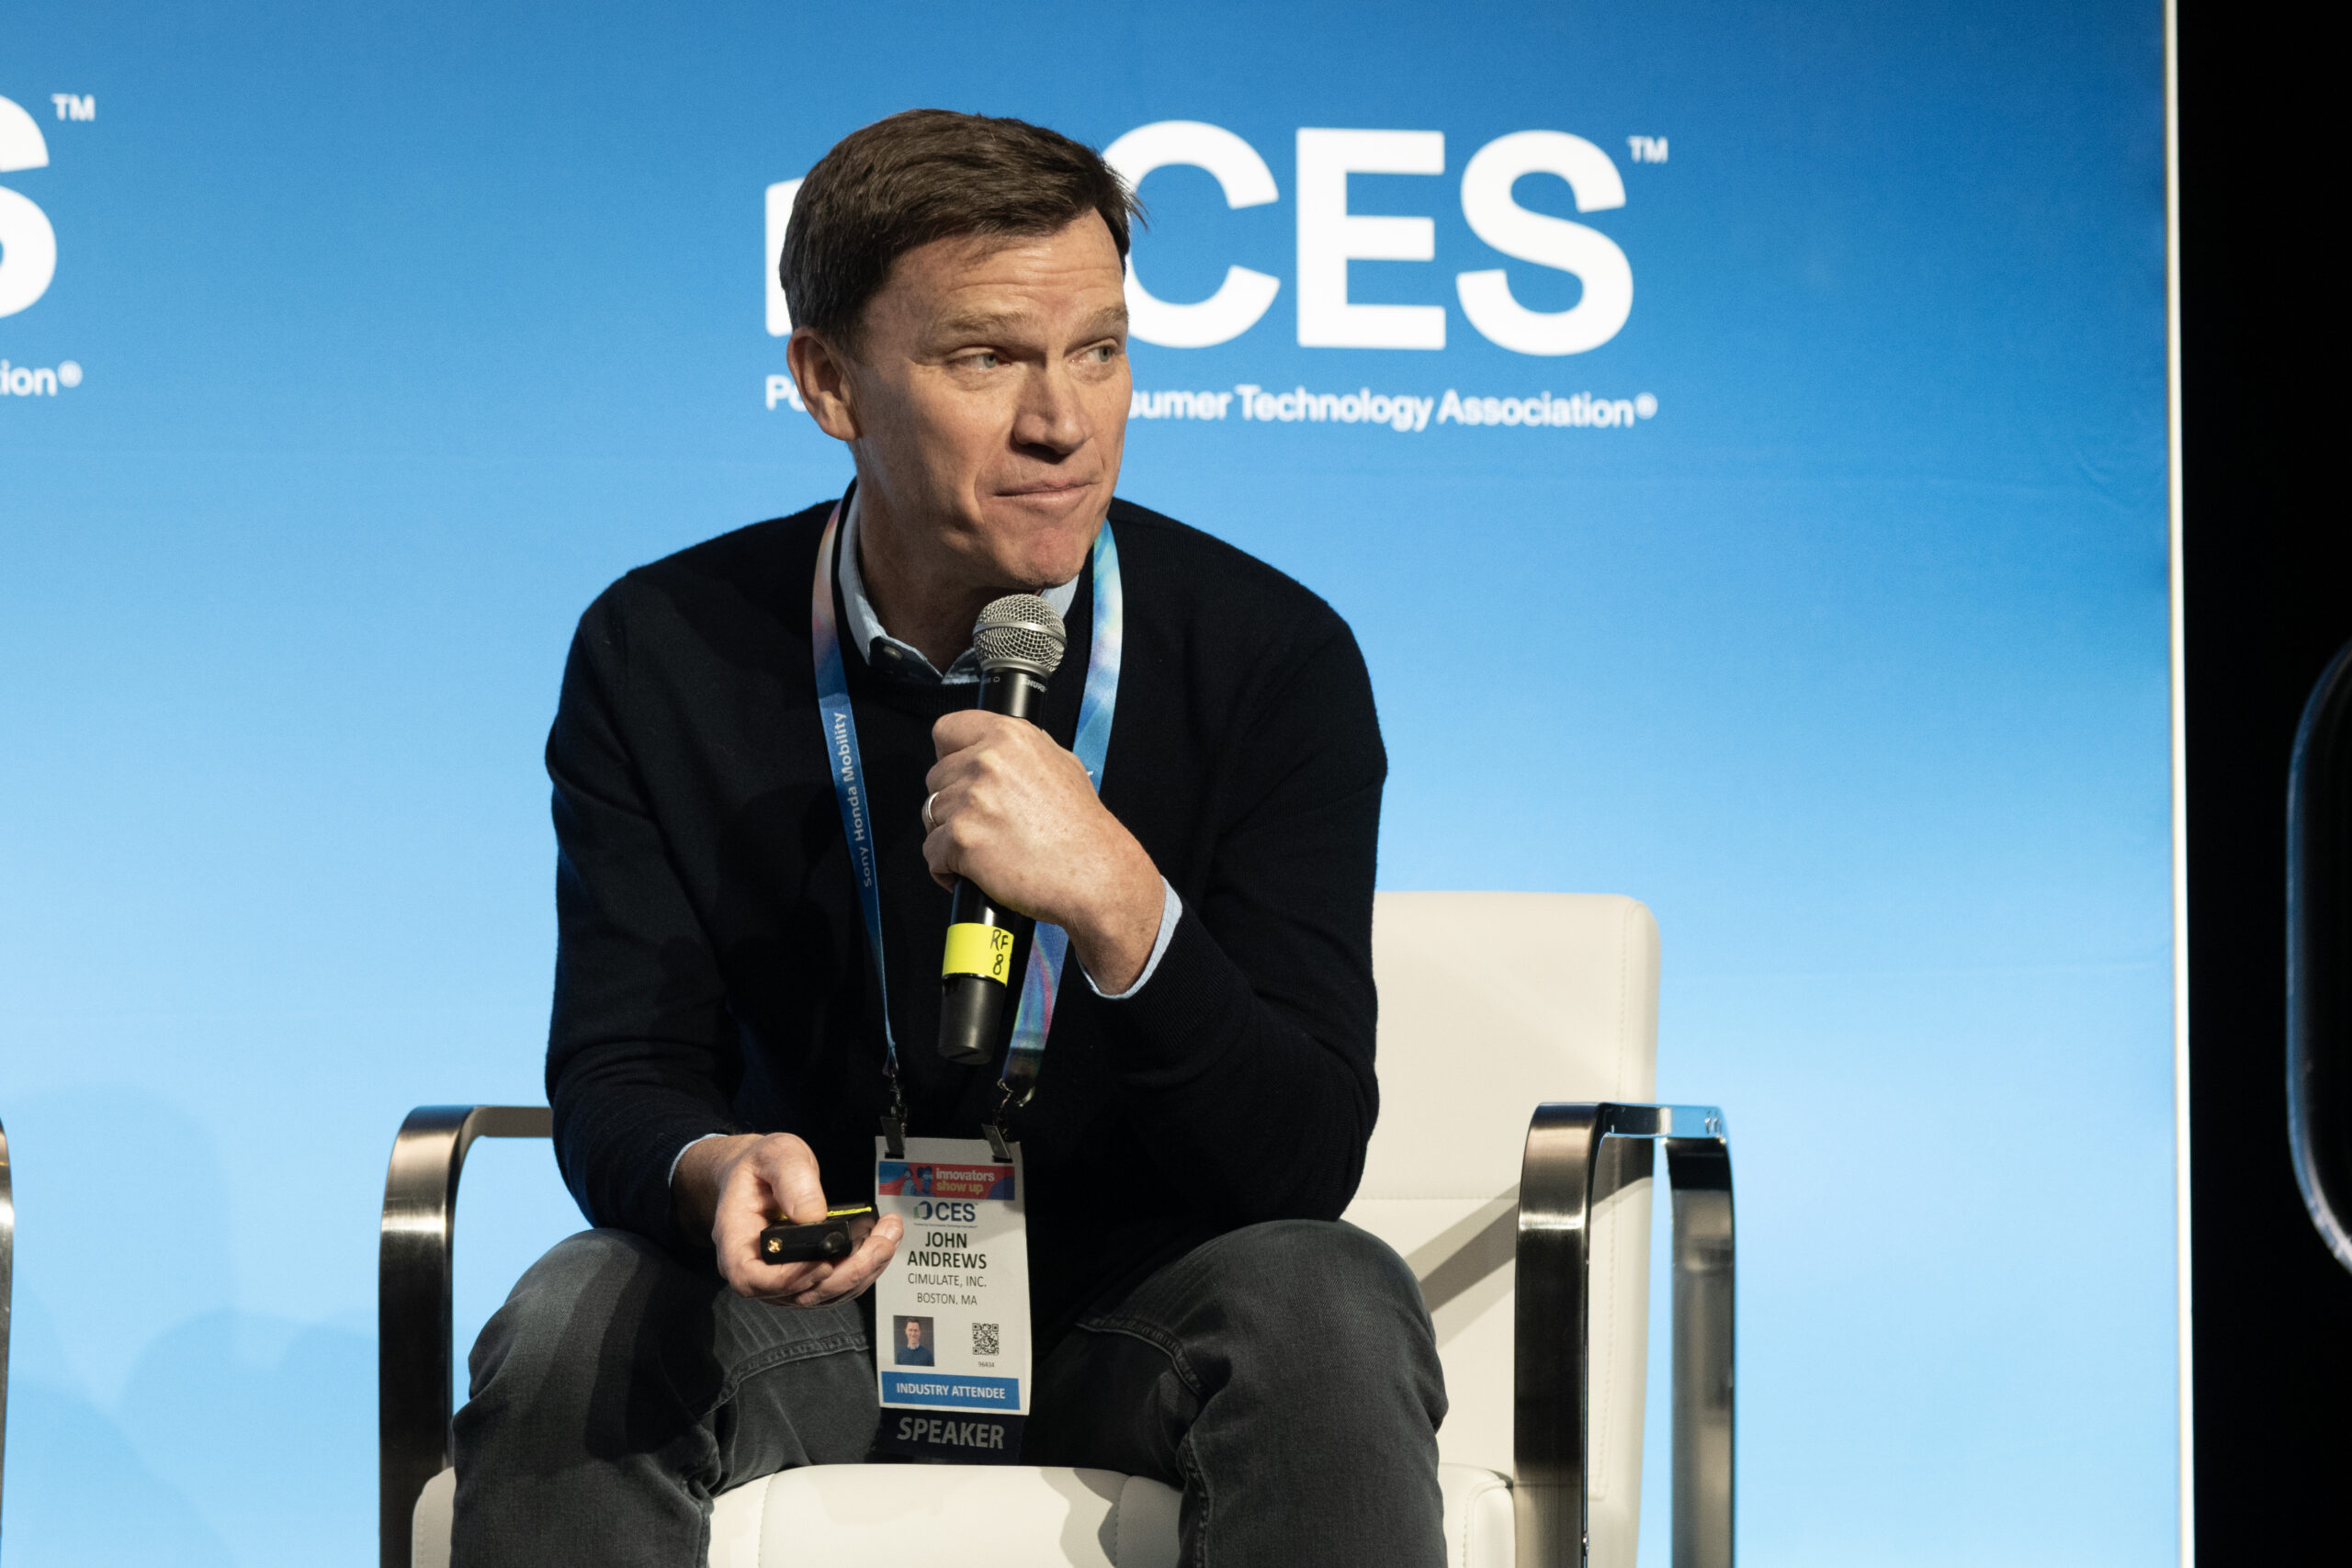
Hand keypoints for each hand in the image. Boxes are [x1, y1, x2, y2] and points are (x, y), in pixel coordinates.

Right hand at [673, 1133, 904, 1305]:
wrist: (761, 1175)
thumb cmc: (761, 1167)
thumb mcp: (775, 1155)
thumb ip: (792, 1178)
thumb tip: (812, 1214)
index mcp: (738, 1243)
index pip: (753, 1279)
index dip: (790, 1279)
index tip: (825, 1262)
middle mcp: (758, 1270)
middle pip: (800, 1293)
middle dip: (847, 1272)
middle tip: (880, 1242)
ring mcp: (784, 1279)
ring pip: (824, 1294)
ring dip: (863, 1271)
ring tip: (889, 1235)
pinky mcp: (807, 1277)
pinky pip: (835, 1285)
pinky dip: (863, 1269)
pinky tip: (881, 1242)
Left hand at [924, 710, 1164, 992]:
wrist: (1094, 873)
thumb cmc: (1082, 827)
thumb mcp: (1061, 764)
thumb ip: (1019, 751)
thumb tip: (993, 749)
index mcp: (1009, 736)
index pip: (946, 730)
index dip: (949, 756)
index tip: (957, 774)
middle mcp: (986, 760)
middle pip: (936, 777)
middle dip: (952, 802)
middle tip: (981, 824)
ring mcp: (971, 798)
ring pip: (931, 816)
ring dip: (949, 836)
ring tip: (982, 851)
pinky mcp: (962, 837)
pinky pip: (931, 853)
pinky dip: (946, 868)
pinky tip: (972, 872)